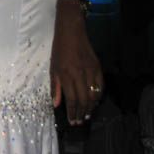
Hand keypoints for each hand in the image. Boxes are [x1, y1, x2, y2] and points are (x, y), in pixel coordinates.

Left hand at [50, 0, 102, 125]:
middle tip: (80, 121)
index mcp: (66, 75)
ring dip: (91, 107)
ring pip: (94, 94)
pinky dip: (99, 95)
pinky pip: (101, 85)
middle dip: (82, 113)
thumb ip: (54, 87)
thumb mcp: (52, 68)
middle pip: (84, 100)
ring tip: (87, 114)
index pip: (72, 100)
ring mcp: (90, 70)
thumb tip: (56, 104)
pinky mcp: (98, 66)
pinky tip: (95, 101)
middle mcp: (79, 74)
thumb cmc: (59, 49)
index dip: (73, 113)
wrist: (71, 31)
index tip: (73, 121)